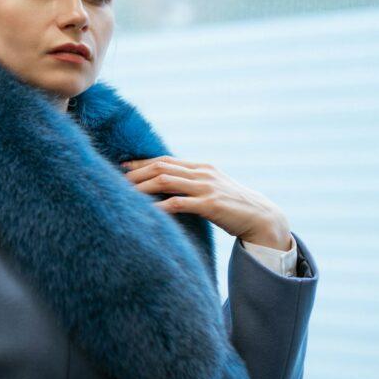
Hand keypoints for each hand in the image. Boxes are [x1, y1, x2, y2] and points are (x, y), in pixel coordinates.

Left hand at [120, 157, 291, 249]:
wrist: (263, 218)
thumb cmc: (235, 207)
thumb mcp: (214, 189)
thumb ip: (194, 184)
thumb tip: (170, 188)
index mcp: (202, 167)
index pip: (165, 160)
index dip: (142, 162)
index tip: (122, 167)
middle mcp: (202, 173)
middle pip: (161, 167)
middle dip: (136, 173)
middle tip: (115, 181)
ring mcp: (206, 187)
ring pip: (165, 181)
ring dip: (141, 187)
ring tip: (124, 195)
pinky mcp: (210, 204)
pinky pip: (177, 203)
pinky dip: (158, 207)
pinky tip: (145, 213)